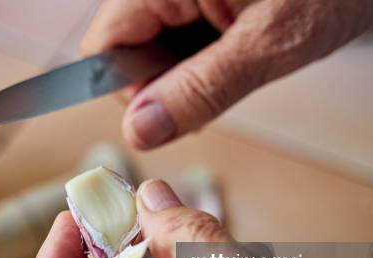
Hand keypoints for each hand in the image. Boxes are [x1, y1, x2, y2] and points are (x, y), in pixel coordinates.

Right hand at [81, 0, 372, 149]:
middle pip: (125, 50)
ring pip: (152, 51)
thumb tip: (141, 131)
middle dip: (163, 86)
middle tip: (216, 88)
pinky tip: (233, 59)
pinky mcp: (199, 2)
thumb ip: (201, 89)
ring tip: (236, 66)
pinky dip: (200, 63)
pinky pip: (178, 43)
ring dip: (184, 76)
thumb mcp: (268, 44)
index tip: (167, 113)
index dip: (127, 89)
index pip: (104, 45)